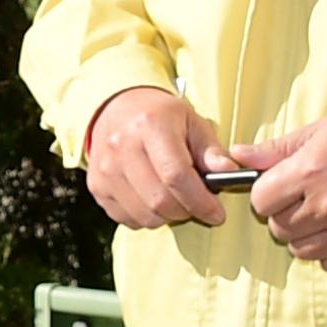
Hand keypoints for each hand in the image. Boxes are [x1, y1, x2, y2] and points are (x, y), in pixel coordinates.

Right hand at [82, 86, 236, 230]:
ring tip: (175, 198)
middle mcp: (122, 146)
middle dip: (186, 211)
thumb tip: (229, 173)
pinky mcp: (97, 186)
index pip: (176, 175)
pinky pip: (127, 218)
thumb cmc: (160, 116)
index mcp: (150, 124)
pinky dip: (146, 217)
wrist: (116, 108)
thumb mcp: (192, 122)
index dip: (200, 201)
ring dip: (167, 216)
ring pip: (144, 215)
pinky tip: (152, 198)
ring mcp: (105, 168)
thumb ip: (211, 150)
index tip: (216, 213)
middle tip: (197, 205)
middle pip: (159, 201)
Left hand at [234, 112, 326, 275]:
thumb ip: (276, 150)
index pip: (261, 200)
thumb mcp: (320, 132)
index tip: (278, 187)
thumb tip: (237, 156)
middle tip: (303, 198)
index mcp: (310, 173)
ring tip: (321, 213)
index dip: (266, 193)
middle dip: (283, 214)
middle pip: (278, 228)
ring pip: (300, 250)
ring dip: (304, 235)